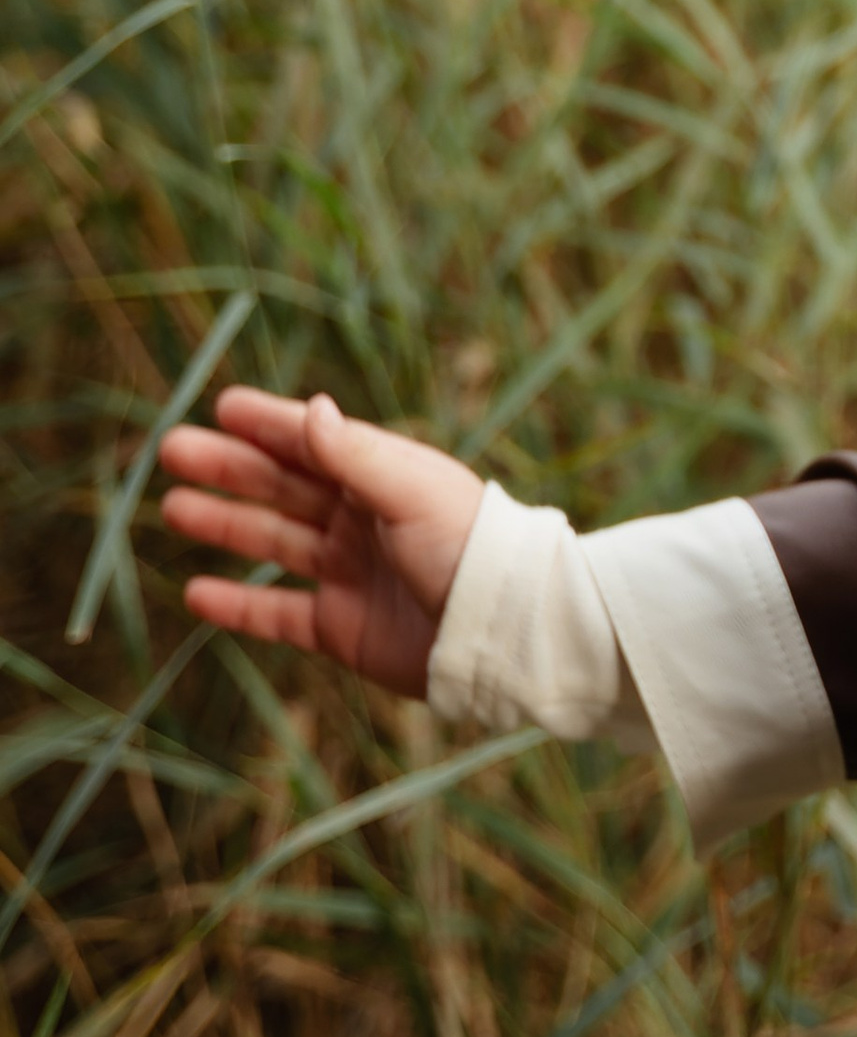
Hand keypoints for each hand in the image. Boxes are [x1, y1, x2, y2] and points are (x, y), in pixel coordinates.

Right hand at [159, 387, 483, 694]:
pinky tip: (195, 593)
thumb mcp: (411, 490)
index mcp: (381, 477)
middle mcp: (360, 520)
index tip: (221, 405)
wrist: (503, 631)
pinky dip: (237, 605)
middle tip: (172, 450)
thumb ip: (355, 455)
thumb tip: (312, 409)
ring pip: (272, 543)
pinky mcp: (341, 627)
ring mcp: (349, 573)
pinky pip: (276, 614)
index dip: (268, 424)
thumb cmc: (469, 546)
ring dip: (224, 525)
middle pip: (281, 487)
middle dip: (228, 468)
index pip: (313, 442)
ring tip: (172, 508)